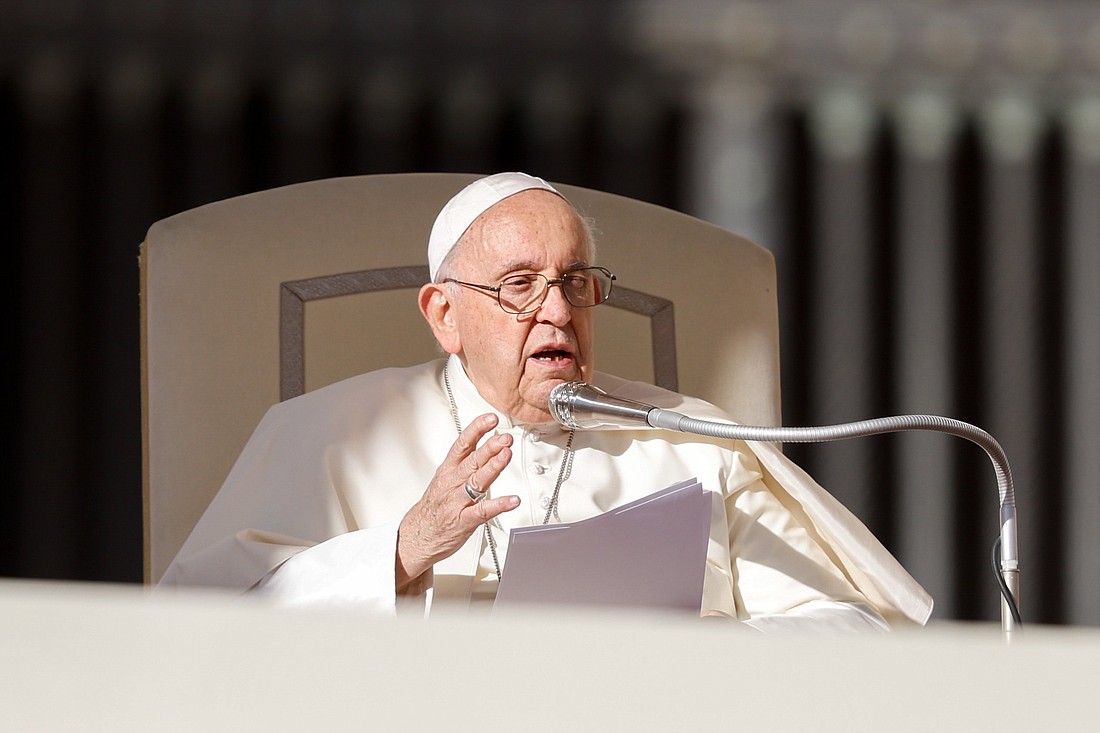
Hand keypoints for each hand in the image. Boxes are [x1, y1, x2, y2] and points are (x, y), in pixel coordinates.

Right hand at [396, 413, 517, 590]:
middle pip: (472, 461)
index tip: (490, 419)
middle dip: (489, 447)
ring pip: (476, 481)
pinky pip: (483, 511)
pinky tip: (512, 500)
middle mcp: (452, 483)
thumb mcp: (445, 479)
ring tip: (506, 456)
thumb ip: (466, 463)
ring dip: (493, 468)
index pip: (462, 444)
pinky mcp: (464, 521)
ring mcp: (457, 502)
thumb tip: (487, 444)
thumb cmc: (435, 507)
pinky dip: (499, 505)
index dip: (477, 430)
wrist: (417, 536)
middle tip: (504, 437)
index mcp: (448, 470)